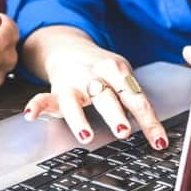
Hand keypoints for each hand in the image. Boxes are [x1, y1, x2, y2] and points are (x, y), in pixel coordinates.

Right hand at [22, 40, 168, 148]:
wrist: (68, 49)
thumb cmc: (103, 70)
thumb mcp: (123, 77)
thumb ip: (135, 100)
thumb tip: (157, 135)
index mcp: (115, 70)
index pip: (135, 98)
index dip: (148, 120)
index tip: (158, 141)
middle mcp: (93, 76)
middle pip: (105, 97)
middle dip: (114, 114)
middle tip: (124, 131)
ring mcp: (72, 83)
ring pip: (73, 101)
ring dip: (79, 119)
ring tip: (86, 136)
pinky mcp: (55, 91)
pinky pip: (43, 98)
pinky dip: (36, 106)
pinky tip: (31, 115)